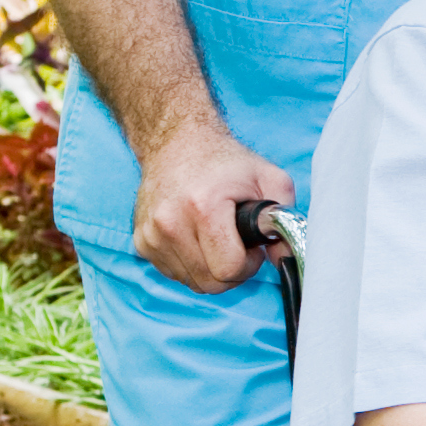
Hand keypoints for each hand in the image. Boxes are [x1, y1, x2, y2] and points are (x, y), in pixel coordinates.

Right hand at [134, 127, 290, 293]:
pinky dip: (191, 264)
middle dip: (232, 271)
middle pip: (210, 283)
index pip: (228, 269)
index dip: (249, 263)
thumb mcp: (269, 180)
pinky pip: (174, 274)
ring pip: (192, 282)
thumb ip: (284, 221)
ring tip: (217, 237)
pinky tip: (197, 238)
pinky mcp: (140, 241)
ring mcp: (151, 234)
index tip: (251, 245)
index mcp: (203, 207)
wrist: (177, 142)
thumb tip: (285, 260)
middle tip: (237, 244)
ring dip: (210, 269)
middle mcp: (170, 223)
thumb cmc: (227, 162)